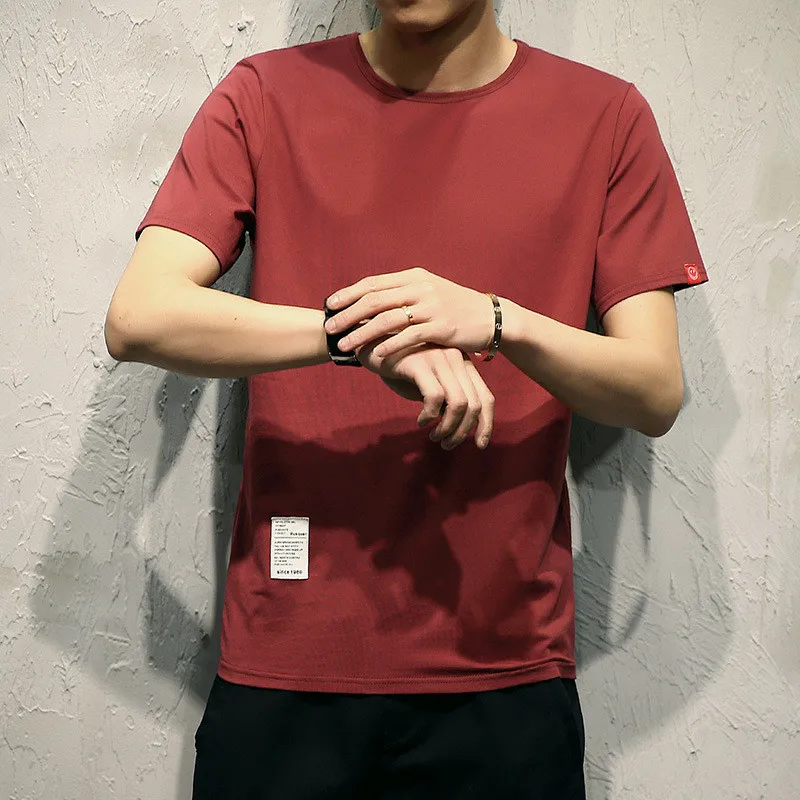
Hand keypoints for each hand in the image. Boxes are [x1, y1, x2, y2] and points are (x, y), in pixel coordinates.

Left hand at [325, 268, 495, 358]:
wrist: (490, 318)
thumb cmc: (455, 307)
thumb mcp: (429, 292)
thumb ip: (403, 293)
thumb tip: (372, 298)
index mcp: (414, 277)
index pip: (374, 283)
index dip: (349, 294)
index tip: (330, 305)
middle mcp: (421, 288)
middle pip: (375, 300)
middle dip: (348, 314)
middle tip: (329, 327)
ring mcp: (432, 307)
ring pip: (388, 320)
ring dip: (363, 333)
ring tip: (345, 345)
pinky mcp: (442, 327)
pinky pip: (410, 337)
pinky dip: (390, 346)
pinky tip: (376, 355)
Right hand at [358, 342, 494, 449]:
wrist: (372, 345)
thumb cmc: (403, 369)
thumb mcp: (431, 384)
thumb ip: (448, 398)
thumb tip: (463, 426)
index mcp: (463, 364)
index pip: (486, 398)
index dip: (487, 425)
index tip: (480, 445)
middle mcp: (456, 359)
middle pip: (475, 405)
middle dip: (462, 432)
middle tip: (446, 444)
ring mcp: (439, 358)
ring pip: (458, 403)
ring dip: (448, 428)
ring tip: (434, 436)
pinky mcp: (419, 362)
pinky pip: (434, 397)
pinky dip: (430, 416)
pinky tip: (421, 421)